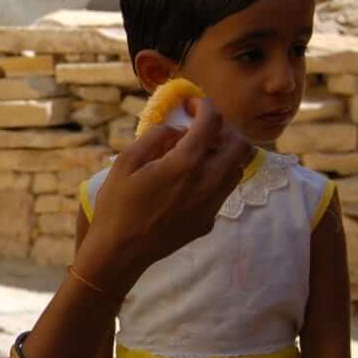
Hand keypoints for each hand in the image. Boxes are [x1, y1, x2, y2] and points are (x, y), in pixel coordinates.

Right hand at [76, 98, 251, 287]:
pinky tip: (187, 181)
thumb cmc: (116, 205)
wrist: (120, 253)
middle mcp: (207, 183)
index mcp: (185, 164)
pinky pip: (222, 191)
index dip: (204, 106)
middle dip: (224, 129)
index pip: (212, 123)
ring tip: (197, 153)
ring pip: (237, 169)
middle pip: (240, 145)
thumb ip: (155, 137)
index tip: (191, 105)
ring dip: (223, 154)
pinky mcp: (208, 221)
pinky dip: (213, 176)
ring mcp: (211, 205)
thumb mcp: (125, 162)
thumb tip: (176, 131)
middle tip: (201, 128)